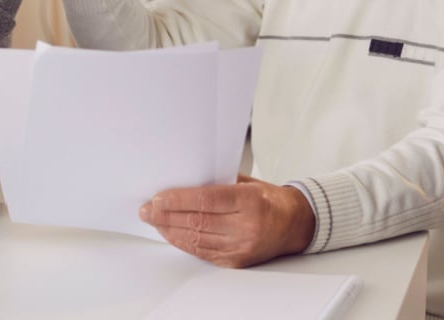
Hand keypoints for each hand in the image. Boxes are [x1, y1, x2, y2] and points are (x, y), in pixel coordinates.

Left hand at [138, 175, 315, 267]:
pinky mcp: (237, 261)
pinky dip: (184, 242)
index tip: (158, 197)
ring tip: (154, 221)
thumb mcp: (247, 182)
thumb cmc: (270, 199)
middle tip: (147, 210)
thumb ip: (217, 183)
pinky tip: (171, 234)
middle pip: (198, 221)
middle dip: (167, 216)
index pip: (206, 200)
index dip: (178, 200)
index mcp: (251, 201)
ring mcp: (242, 247)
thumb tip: (181, 182)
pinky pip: (203, 252)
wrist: (295, 224)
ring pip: (197, 240)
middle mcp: (247, 226)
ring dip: (170, 230)